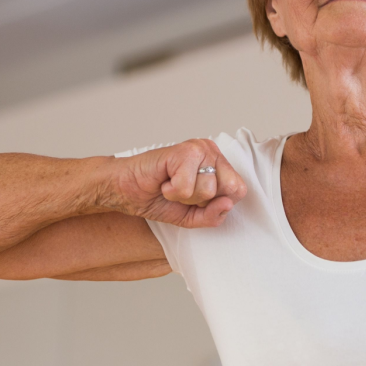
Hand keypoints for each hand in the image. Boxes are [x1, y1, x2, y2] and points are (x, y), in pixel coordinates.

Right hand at [108, 139, 246, 228]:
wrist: (126, 191)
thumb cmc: (157, 198)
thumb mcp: (192, 218)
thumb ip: (213, 216)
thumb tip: (228, 203)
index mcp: (218, 164)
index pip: (239, 191)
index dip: (216, 203)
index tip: (194, 199)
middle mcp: (212, 152)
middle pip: (229, 189)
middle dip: (203, 200)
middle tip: (183, 191)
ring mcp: (199, 148)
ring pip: (208, 190)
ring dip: (184, 196)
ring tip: (172, 185)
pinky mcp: (184, 150)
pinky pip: (187, 186)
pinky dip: (172, 191)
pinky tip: (164, 181)